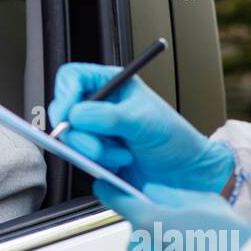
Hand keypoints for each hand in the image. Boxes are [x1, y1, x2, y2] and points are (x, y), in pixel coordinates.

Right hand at [48, 62, 234, 193]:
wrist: (185, 172)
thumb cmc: (174, 138)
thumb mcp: (143, 120)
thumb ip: (108, 117)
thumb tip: (75, 115)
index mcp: (111, 85)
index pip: (72, 78)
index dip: (64, 94)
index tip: (67, 114)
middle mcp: (99, 106)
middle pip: (64, 112)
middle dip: (79, 133)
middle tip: (96, 147)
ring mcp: (95, 131)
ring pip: (71, 139)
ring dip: (95, 151)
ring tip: (123, 154)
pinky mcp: (95, 154)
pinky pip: (80, 158)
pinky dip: (99, 164)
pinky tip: (121, 163)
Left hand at [94, 180, 250, 250]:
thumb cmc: (234, 243)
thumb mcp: (205, 202)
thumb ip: (171, 196)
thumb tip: (152, 193)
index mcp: (151, 221)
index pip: (118, 201)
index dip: (111, 192)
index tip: (104, 189)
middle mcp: (144, 250)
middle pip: (136, 232)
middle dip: (153, 229)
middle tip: (184, 231)